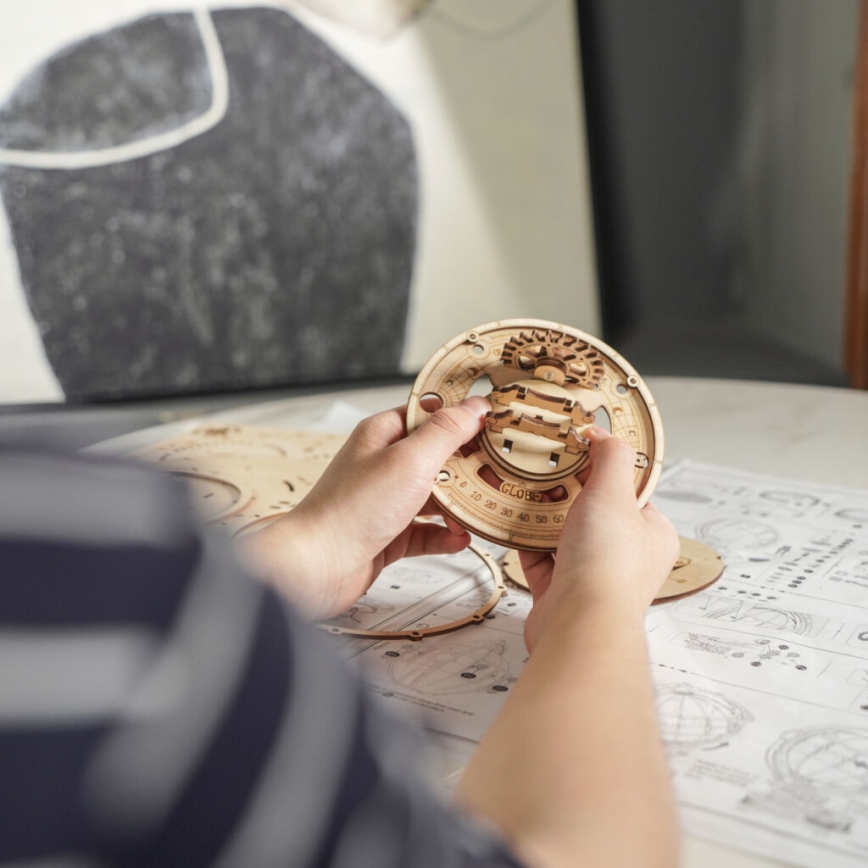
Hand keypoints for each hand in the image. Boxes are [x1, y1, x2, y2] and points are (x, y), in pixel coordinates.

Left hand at [241, 397, 488, 618]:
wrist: (316, 567)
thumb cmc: (351, 509)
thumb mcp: (409, 460)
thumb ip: (446, 432)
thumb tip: (475, 407)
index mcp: (382, 435)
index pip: (429, 415)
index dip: (461, 418)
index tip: (495, 425)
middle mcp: (382, 465)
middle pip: (436, 457)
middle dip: (467, 466)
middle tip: (498, 473)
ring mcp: (384, 501)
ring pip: (433, 496)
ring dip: (460, 504)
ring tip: (483, 509)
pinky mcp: (387, 535)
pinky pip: (425, 531)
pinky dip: (445, 535)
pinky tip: (461, 538)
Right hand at [520, 427, 678, 650]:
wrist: (579, 626)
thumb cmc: (607, 567)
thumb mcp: (613, 493)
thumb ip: (610, 457)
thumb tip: (602, 434)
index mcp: (653, 534)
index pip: (631, 490)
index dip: (605, 467)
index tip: (579, 447)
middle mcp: (626, 557)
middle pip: (594, 511)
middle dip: (567, 490)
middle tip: (545, 465)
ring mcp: (592, 576)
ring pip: (564, 535)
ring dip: (543, 515)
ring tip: (523, 487)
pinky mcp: (559, 593)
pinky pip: (540, 559)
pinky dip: (525, 542)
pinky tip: (510, 523)